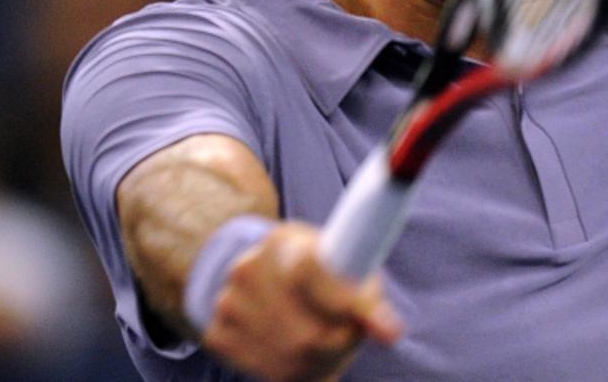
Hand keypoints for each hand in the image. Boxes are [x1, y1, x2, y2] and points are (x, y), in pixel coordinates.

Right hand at [200, 221, 402, 380]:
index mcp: (285, 240)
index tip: (380, 329)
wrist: (271, 284)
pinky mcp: (217, 332)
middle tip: (348, 338)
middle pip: (305, 331)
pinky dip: (286, 370)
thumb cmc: (324, 277)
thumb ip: (369, 300)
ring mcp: (228, 301)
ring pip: (287, 356)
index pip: (309, 270)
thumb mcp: (348, 270)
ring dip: (315, 362)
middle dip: (337, 345)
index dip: (347, 303)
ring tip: (323, 344)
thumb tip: (390, 333)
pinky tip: (293, 352)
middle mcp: (248, 266)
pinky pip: (262, 368)